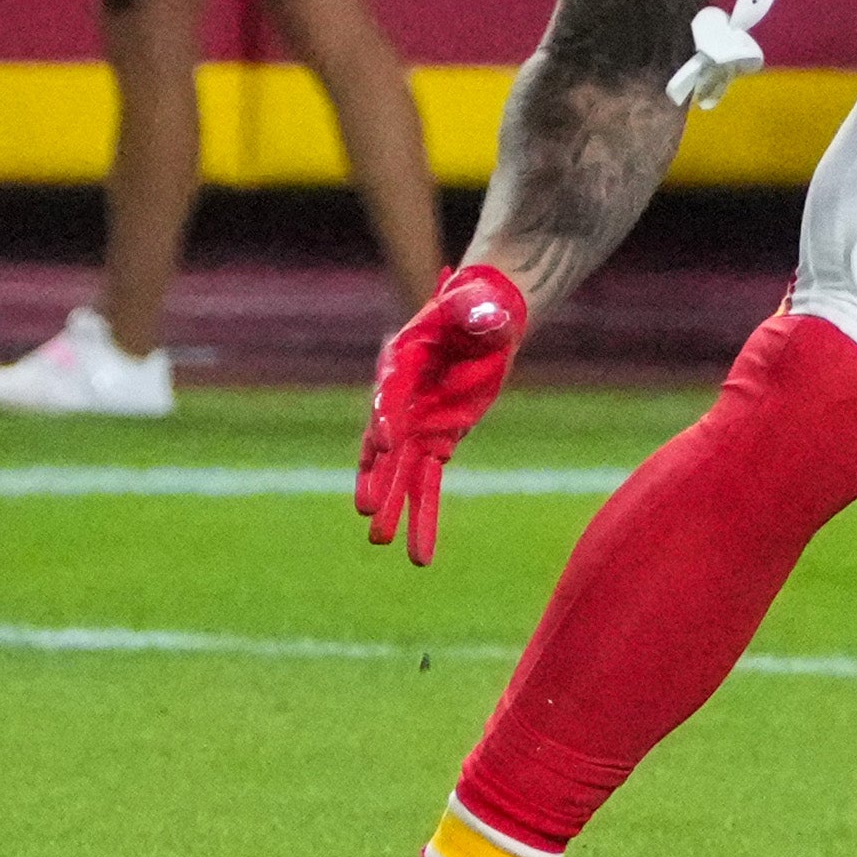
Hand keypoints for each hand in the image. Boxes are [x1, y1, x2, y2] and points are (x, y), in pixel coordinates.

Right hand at [358, 264, 529, 566]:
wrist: (485, 320)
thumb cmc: (477, 307)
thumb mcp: (479, 305)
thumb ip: (478, 312)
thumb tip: (490, 319)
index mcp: (404, 362)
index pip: (389, 393)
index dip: (385, 416)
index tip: (384, 442)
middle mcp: (402, 399)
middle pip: (386, 443)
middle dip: (378, 478)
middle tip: (367, 511)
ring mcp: (417, 424)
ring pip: (402, 472)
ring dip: (393, 504)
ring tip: (379, 540)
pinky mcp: (437, 440)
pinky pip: (428, 482)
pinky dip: (424, 514)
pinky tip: (420, 551)